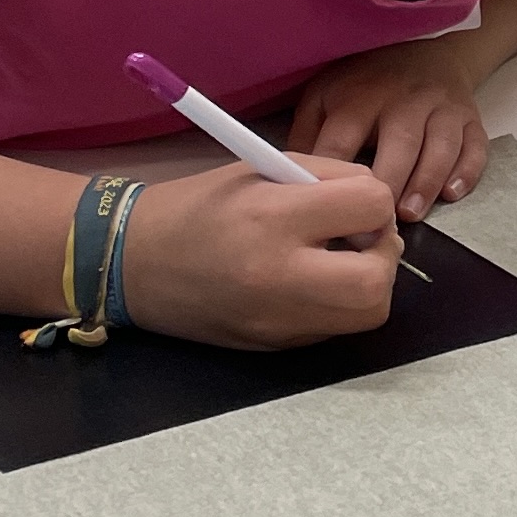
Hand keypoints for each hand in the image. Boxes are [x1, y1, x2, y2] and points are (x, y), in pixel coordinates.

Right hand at [116, 153, 399, 349]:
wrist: (132, 263)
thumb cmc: (199, 206)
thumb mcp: (262, 169)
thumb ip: (327, 179)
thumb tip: (377, 203)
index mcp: (273, 218)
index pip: (371, 207)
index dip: (374, 200)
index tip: (354, 202)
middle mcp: (279, 277)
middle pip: (378, 281)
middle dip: (384, 253)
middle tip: (360, 238)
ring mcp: (278, 322)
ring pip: (368, 315)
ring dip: (369, 283)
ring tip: (338, 261)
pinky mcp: (276, 347)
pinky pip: (335, 327)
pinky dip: (338, 303)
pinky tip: (311, 282)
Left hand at [289, 40, 486, 220]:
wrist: (426, 49)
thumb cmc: (366, 82)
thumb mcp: (325, 94)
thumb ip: (306, 135)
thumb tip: (291, 182)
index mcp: (359, 95)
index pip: (343, 141)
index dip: (335, 181)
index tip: (328, 214)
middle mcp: (403, 98)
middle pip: (398, 143)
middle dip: (387, 184)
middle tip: (375, 223)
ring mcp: (440, 106)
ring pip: (439, 146)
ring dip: (426, 182)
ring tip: (410, 214)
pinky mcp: (470, 116)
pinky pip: (475, 146)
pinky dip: (466, 171)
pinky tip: (451, 194)